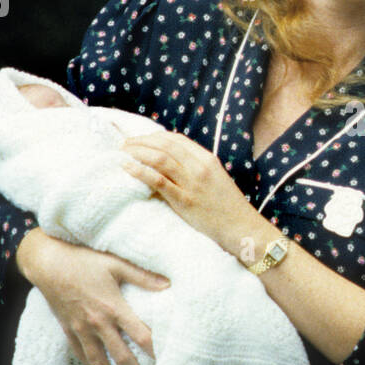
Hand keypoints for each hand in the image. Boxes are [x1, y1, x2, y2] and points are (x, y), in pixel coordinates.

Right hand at [16, 229, 169, 364]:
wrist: (48, 264)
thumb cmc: (83, 261)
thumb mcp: (115, 264)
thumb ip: (142, 276)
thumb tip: (167, 284)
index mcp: (114, 308)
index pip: (140, 336)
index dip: (154, 350)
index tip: (163, 359)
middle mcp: (98, 324)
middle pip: (121, 356)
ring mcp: (81, 330)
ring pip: (98, 361)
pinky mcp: (68, 330)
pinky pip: (80, 353)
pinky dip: (90, 364)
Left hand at [120, 130, 253, 250]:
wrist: (242, 228)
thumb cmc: (227, 207)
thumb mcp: (215, 180)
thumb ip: (196, 169)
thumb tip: (170, 164)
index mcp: (208, 159)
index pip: (176, 139)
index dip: (154, 136)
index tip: (139, 140)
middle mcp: (199, 167)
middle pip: (165, 145)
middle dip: (141, 141)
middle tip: (124, 144)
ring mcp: (192, 183)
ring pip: (160, 158)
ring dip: (138, 152)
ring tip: (122, 153)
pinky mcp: (185, 201)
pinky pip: (158, 181)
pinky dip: (141, 171)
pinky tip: (127, 168)